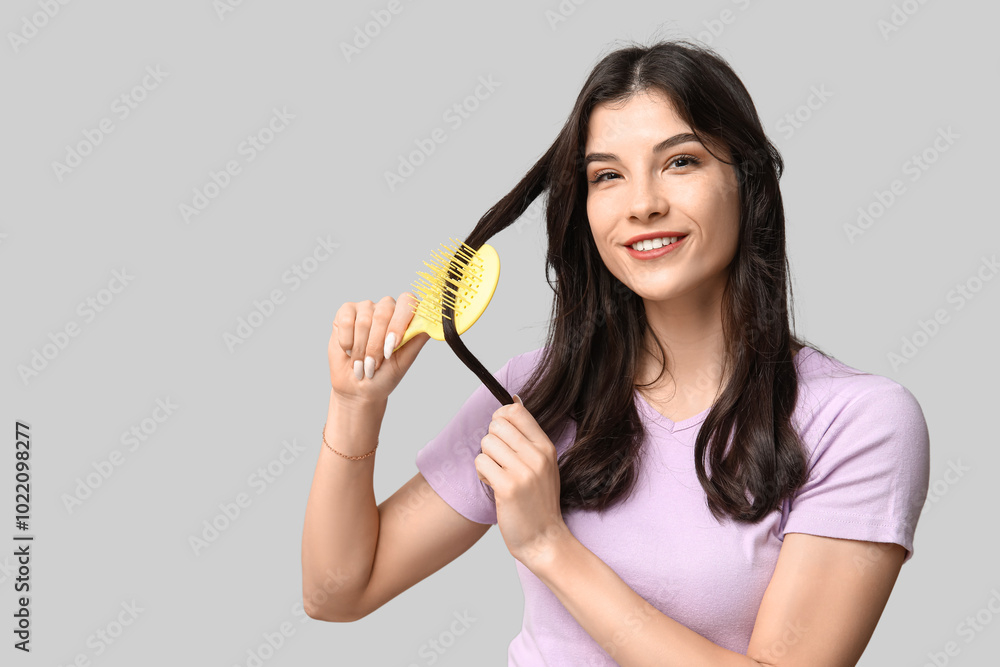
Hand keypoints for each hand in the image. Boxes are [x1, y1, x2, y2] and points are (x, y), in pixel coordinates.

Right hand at [329, 293, 430, 404]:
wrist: (358, 388)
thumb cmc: (384, 375)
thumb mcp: (404, 360)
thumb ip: (417, 338)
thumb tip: (431, 321)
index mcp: (405, 316)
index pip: (407, 302)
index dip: (398, 324)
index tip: (392, 347)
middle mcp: (387, 307)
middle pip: (383, 313)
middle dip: (377, 344)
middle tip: (374, 364)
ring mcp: (366, 308)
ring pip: (364, 321)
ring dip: (361, 349)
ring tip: (362, 364)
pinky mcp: (346, 312)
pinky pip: (346, 321)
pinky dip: (347, 342)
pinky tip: (349, 351)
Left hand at [474, 395, 569, 567]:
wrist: (544, 540)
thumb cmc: (539, 503)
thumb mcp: (543, 465)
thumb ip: (528, 436)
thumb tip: (512, 401)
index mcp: (546, 447)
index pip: (516, 411)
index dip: (501, 419)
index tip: (501, 435)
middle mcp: (537, 456)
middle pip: (496, 425)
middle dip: (491, 442)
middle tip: (500, 461)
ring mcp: (523, 471)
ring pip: (486, 443)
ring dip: (486, 460)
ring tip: (499, 476)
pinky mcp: (508, 487)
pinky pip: (480, 463)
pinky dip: (482, 475)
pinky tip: (495, 486)